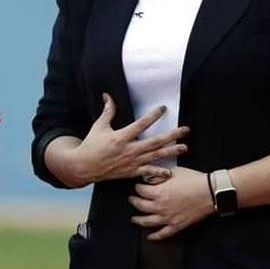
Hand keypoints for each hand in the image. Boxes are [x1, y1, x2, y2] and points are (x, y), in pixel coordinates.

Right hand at [61, 94, 187, 185]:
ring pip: (155, 156)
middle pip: (155, 141)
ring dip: (171, 151)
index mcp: (121, 137)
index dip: (153, 115)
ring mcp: (131, 162)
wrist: (84, 166)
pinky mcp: (130, 172)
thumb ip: (107, 111)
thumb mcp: (99, 126)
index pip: (141, 124)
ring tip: (184, 147)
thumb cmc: (91, 145)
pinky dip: (158, 173)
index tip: (163, 108)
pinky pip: (147, 172)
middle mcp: (129, 150)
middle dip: (172, 135)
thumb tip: (107, 96)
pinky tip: (170, 172)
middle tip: (185, 130)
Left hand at [129, 166, 215, 239]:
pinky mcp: (177, 225)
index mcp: (158, 192)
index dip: (138, 187)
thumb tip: (149, 177)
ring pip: (147, 222)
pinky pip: (163, 234)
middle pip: (140, 206)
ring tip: (134, 219)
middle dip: (134, 201)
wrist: (210, 192)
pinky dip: (155, 236)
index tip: (138, 186)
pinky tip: (149, 236)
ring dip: (138, 220)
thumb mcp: (174, 172)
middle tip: (132, 199)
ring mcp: (168, 218)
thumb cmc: (193, 180)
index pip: (140, 190)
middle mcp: (160, 207)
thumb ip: (159, 175)